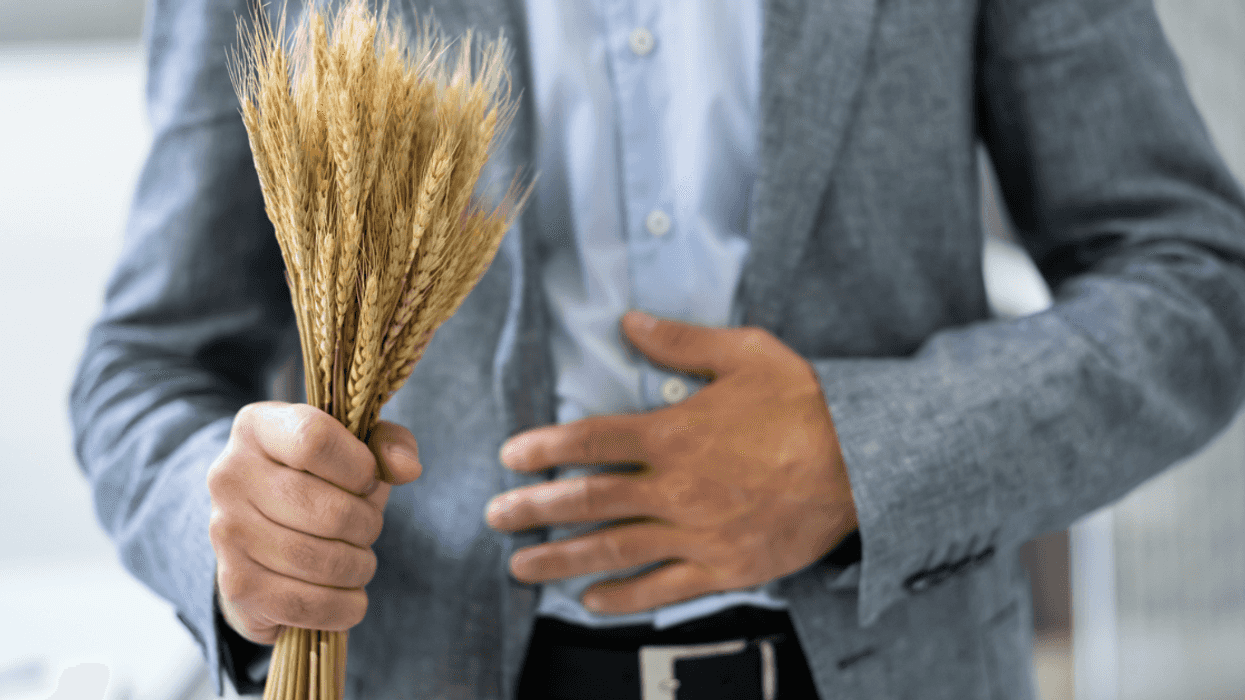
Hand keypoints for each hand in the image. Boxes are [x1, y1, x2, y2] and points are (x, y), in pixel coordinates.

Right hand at [207, 402, 421, 643]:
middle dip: (367, 525)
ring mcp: (227, 533)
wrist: (261, 537)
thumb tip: (407, 469)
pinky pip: (307, 604)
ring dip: (359, 566)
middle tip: (366, 527)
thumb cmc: (319, 483)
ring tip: (357, 559)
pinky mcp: (236, 585)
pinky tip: (347, 594)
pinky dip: (343, 605)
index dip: (360, 467)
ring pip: (320, 561)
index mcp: (257, 428)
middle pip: (329, 510)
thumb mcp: (356, 448)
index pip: (314, 440)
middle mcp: (229, 476)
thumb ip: (389, 445)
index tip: (368, 481)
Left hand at [485, 311, 857, 614]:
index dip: (545, 448)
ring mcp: (699, 533)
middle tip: (494, 517)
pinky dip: (624, 598)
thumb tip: (627, 321)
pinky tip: (590, 602)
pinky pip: (664, 590)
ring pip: (616, 550)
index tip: (509, 456)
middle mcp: (678, 488)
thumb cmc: (805, 402)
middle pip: (590, 501)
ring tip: (520, 568)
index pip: (593, 441)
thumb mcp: (746, 353)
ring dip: (562, 560)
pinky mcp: (724, 568)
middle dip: (535, 510)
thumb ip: (680, 341)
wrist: (865, 464)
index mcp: (676, 433)